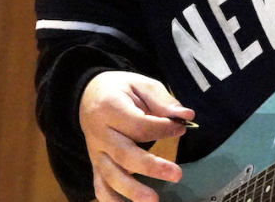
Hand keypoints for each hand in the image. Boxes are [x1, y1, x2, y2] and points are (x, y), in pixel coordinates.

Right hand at [79, 71, 194, 201]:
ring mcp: (95, 152)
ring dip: (131, 190)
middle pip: (124, 154)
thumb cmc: (120, 89)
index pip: (138, 125)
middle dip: (151, 166)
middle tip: (177, 174)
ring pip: (111, 175)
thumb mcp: (141, 84)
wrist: (88, 95)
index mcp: (110, 108)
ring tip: (153, 200)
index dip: (162, 128)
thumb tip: (186, 115)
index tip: (181, 127)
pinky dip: (111, 200)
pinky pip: (100, 186)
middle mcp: (100, 133)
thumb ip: (162, 100)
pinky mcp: (95, 165)